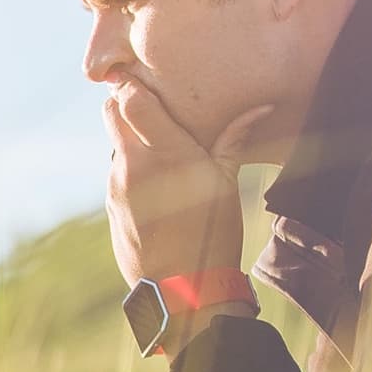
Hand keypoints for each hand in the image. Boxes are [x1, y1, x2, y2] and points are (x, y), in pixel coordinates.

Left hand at [103, 86, 270, 287]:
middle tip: (153, 109)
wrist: (183, 291)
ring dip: (131, 140)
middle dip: (127, 105)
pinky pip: (117, 174)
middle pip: (112, 113)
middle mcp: (133, 164)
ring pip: (115, 144)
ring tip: (162, 152)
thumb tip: (260, 108)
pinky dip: (131, 170)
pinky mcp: (111, 207)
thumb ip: (234, 140)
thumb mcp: (228, 184)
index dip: (134, 84)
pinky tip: (157, 187)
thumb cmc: (213, 235)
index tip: (147, 80)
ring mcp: (117, 186)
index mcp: (165, 151)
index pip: (130, 99)